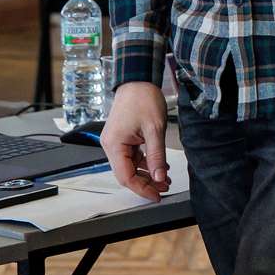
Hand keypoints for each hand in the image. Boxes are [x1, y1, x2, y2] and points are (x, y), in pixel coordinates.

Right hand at [101, 81, 171, 201]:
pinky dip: (145, 163)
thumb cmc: (143, 98)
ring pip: (130, 166)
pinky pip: (132, 157)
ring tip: (164, 179)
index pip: (125, 177)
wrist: (138, 79)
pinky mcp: (121, 138)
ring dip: (147, 174)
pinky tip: (158, 166)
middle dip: (146, 183)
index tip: (157, 196)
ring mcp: (115, 141)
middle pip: (126, 174)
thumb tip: (159, 178)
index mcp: (114, 144)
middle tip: (164, 188)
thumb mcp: (154, 129)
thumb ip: (157, 156)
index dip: (142, 189)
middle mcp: (110, 145)